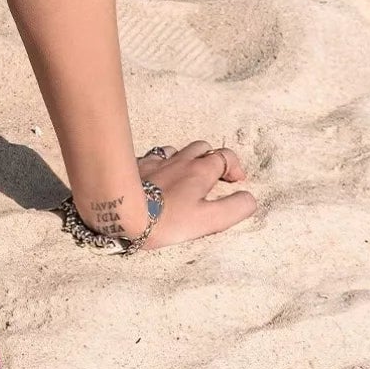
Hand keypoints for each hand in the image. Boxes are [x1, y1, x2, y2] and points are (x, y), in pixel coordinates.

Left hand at [127, 140, 256, 249]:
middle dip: (211, 159)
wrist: (120, 211)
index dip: (234, 166)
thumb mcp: (209, 220)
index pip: (225, 157)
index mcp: (200, 171)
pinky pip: (151, 157)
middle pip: (201, 148)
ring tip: (183, 178)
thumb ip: (234, 209)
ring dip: (184, 160)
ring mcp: (154, 160)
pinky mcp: (134, 166)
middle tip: (212, 179)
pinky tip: (155, 177)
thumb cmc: (166, 219)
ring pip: (175, 150)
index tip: (236, 180)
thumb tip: (249, 199)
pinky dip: (159, 163)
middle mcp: (178, 160)